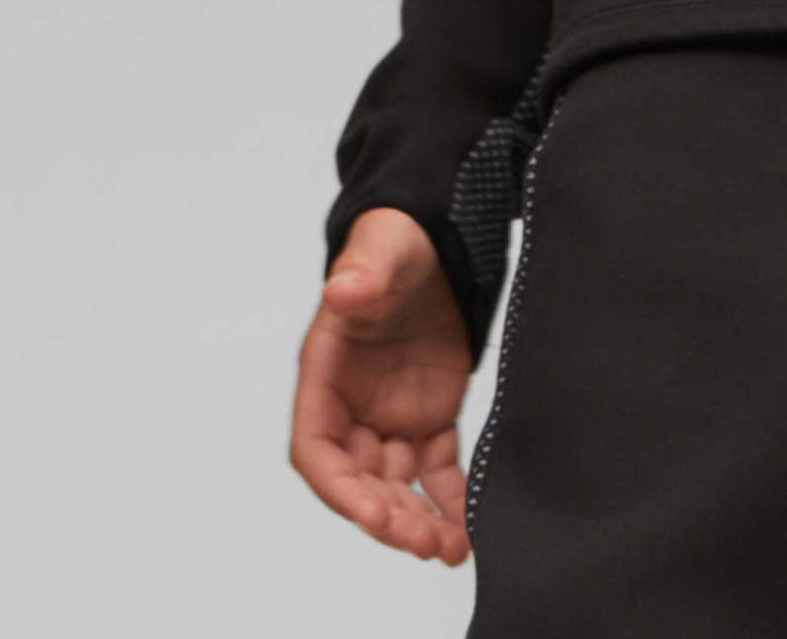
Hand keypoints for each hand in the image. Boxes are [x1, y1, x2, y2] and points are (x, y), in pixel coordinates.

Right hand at [291, 208, 473, 564]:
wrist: (437, 237)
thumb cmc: (396, 242)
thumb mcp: (381, 251)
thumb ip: (363, 274)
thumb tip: (341, 291)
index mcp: (325, 373)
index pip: (317, 449)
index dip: (340, 489)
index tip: (372, 515)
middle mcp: (352, 405)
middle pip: (359, 479)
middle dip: (386, 516)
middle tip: (424, 543)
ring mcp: (391, 414)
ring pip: (397, 485)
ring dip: (418, 520)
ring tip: (450, 549)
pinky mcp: (430, 416)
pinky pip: (436, 471)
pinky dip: (450, 501)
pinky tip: (469, 528)